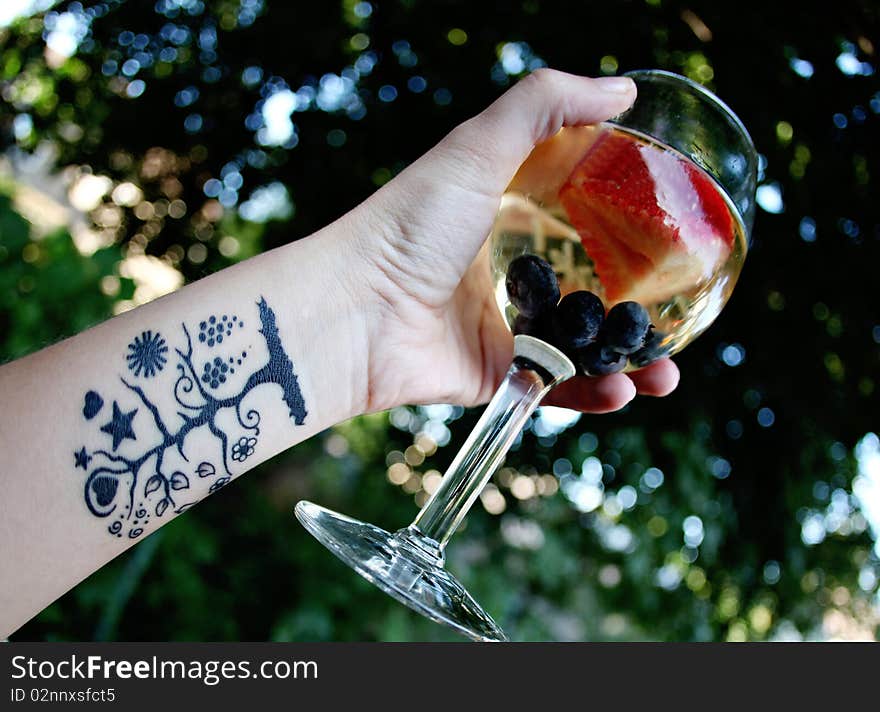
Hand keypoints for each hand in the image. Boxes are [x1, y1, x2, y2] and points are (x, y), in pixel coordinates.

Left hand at [348, 69, 678, 413]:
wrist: (357, 311)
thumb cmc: (409, 225)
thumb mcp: (477, 148)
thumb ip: (544, 105)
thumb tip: (624, 90)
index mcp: (509, 217)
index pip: (583, 216)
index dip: (630, 224)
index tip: (674, 231)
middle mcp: (512, 272)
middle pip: (592, 288)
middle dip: (642, 306)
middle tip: (682, 313)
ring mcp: (507, 326)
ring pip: (584, 347)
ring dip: (631, 362)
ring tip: (665, 374)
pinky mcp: (498, 373)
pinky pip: (557, 388)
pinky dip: (595, 394)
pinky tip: (626, 389)